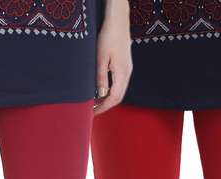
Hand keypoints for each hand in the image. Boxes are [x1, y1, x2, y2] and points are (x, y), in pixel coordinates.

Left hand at [94, 0, 132, 115]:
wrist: (118, 22)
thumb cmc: (108, 37)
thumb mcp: (101, 58)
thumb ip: (101, 77)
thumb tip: (100, 95)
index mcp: (122, 73)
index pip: (114, 97)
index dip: (103, 107)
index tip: (93, 112)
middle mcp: (127, 73)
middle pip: (118, 97)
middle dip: (106, 106)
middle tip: (93, 111)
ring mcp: (127, 70)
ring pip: (119, 91)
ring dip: (108, 99)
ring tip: (95, 103)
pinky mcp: (125, 67)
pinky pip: (119, 84)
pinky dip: (110, 91)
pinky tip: (101, 91)